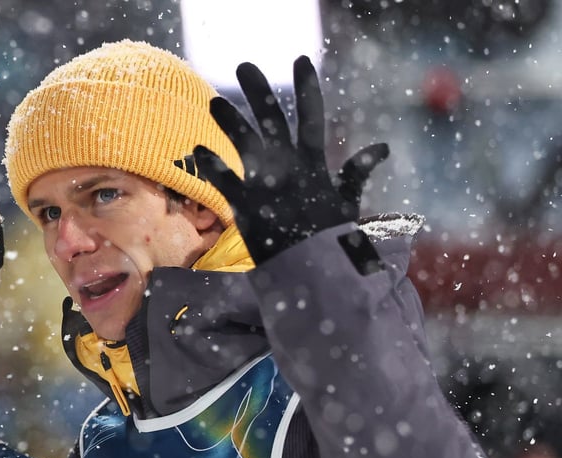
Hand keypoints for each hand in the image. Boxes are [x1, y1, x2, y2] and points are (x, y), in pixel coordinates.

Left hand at [193, 56, 388, 263]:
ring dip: (230, 121)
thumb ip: (356, 174)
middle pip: (274, 120)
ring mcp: (269, 187)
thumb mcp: (348, 204)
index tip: (301, 58)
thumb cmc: (332, 242)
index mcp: (315, 165)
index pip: (313, 116)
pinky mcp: (248, 209)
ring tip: (213, 101)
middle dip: (259, 92)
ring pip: (246, 144)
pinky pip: (226, 182)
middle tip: (244, 66)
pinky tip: (198, 150)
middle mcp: (291, 169)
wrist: (320, 276)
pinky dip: (213, 167)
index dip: (307, 86)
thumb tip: (380, 148)